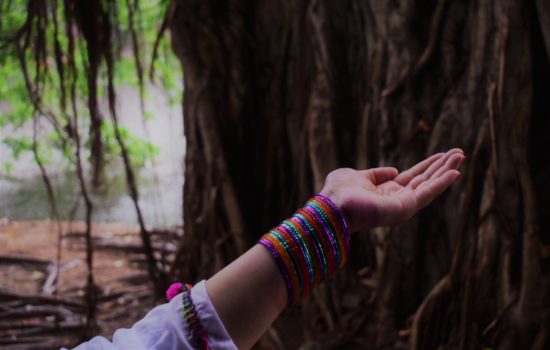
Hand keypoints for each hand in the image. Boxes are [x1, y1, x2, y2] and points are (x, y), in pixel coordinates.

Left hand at [319, 149, 464, 232]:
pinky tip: (456, 172)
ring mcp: (402, 205)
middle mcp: (396, 199)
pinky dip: (442, 183)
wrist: (332, 205)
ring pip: (430, 185)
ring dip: (446, 171)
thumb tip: (393, 170)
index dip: (428, 166)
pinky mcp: (404, 208)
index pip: (412, 177)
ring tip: (461, 155)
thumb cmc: (338, 192)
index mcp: (385, 192)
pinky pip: (427, 193)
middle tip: (460, 152)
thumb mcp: (358, 175)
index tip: (442, 154)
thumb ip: (376, 174)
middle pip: (425, 180)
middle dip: (442, 166)